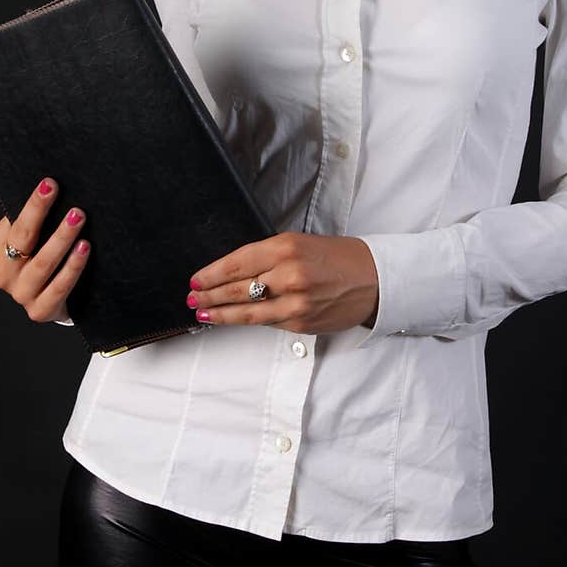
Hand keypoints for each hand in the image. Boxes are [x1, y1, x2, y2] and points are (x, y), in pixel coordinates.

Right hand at [0, 177, 90, 323]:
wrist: (53, 296)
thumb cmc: (43, 252)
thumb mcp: (33, 234)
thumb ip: (35, 217)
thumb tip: (55, 186)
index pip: (13, 223)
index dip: (33, 204)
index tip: (49, 184)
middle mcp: (2, 273)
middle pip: (21, 240)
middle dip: (39, 213)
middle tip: (60, 194)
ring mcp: (20, 294)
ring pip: (41, 264)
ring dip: (60, 239)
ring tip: (78, 219)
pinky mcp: (39, 311)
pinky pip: (58, 288)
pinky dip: (71, 268)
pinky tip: (84, 249)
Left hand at [186, 232, 378, 333]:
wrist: (374, 278)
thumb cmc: (337, 257)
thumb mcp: (300, 243)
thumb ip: (269, 257)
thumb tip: (234, 273)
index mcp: (286, 247)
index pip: (238, 262)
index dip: (212, 273)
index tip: (196, 279)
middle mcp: (289, 274)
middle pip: (237, 288)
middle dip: (210, 294)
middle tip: (192, 297)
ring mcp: (295, 302)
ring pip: (247, 311)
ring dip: (220, 313)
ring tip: (203, 312)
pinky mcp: (300, 323)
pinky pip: (266, 322)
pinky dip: (246, 320)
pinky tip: (232, 319)